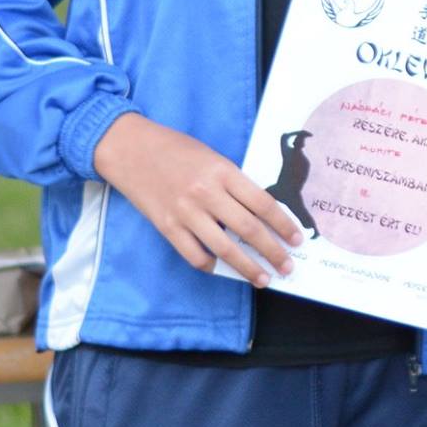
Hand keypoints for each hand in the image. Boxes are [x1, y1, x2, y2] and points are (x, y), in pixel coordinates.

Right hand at [93, 113, 299, 285]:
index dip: (284, 224)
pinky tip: (224, 270)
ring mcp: (185, 212)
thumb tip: (260, 212)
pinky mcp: (167, 226)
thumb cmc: (176, 149)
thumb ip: (234, 183)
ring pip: (224, 248)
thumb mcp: (213, 157)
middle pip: (249, 229)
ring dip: (247, 267)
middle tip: (288, 266)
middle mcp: (207, 193)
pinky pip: (194, 255)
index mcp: (223, 172)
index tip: (297, 239)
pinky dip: (211, 266)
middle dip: (273, 251)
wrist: (130, 148)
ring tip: (264, 278)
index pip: (263, 204)